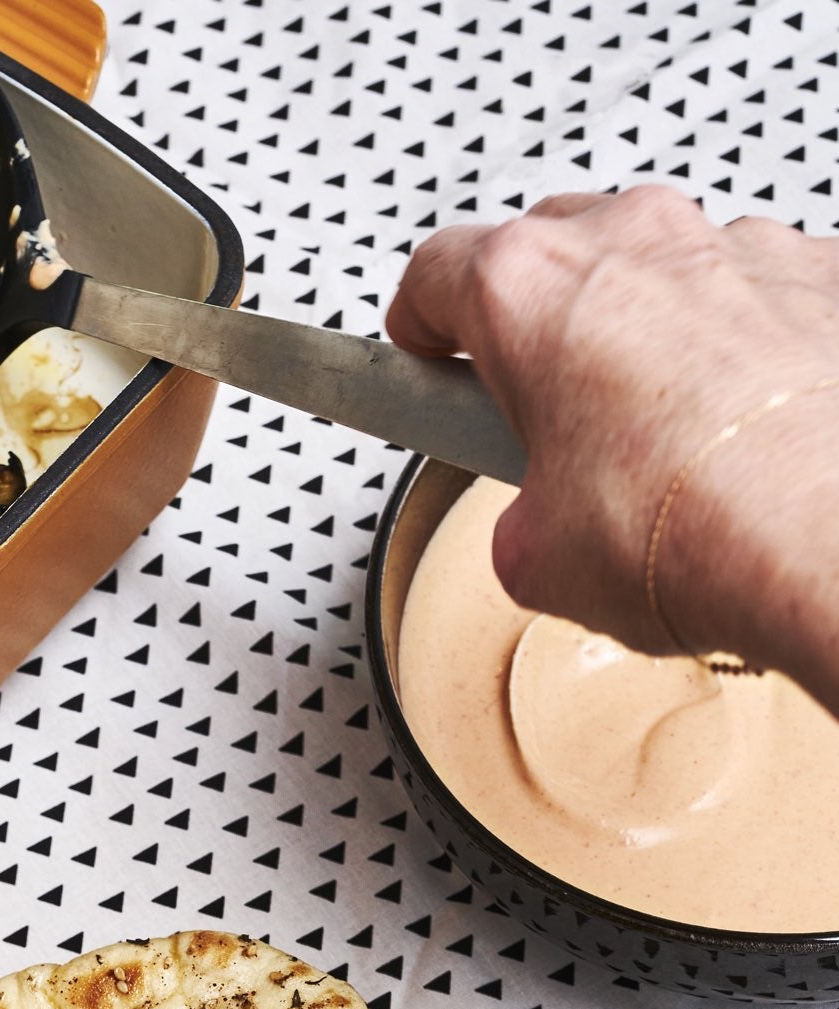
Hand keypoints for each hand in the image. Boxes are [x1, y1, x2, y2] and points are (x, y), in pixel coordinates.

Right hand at [385, 187, 838, 706]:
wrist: (830, 538)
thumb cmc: (692, 528)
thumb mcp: (536, 559)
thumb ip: (517, 513)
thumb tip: (543, 528)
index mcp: (528, 287)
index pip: (436, 275)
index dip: (419, 326)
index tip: (421, 353)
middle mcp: (634, 240)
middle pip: (553, 252)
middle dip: (538, 326)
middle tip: (540, 415)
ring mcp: (736, 248)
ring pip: (662, 271)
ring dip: (647, 336)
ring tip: (659, 442)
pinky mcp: (823, 275)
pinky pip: (759, 298)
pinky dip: (742, 352)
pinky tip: (742, 434)